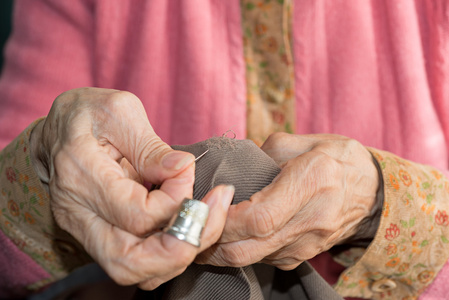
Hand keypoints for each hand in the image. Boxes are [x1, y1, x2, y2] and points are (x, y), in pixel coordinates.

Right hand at [30, 88, 234, 288]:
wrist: (59, 130)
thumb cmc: (89, 115)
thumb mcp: (120, 112)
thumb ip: (151, 146)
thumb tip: (183, 169)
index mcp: (82, 175)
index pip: (139, 215)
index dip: (176, 199)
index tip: (186, 170)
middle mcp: (78, 213)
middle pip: (130, 262)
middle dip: (182, 247)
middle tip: (211, 215)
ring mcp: (84, 229)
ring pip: (131, 271)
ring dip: (176, 255)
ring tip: (203, 221)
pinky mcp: (95, 235)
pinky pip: (132, 262)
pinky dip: (164, 254)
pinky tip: (184, 226)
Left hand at [196, 133, 379, 269]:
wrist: (371, 189)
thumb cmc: (335, 158)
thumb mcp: (302, 141)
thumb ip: (262, 152)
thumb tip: (231, 168)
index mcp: (312, 182)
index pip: (259, 217)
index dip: (225, 218)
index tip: (207, 204)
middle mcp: (312, 219)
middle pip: (249, 248)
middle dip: (212, 242)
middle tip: (191, 225)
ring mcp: (309, 243)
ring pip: (253, 259)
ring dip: (221, 250)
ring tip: (203, 230)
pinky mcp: (304, 255)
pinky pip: (265, 260)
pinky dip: (241, 251)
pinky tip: (229, 236)